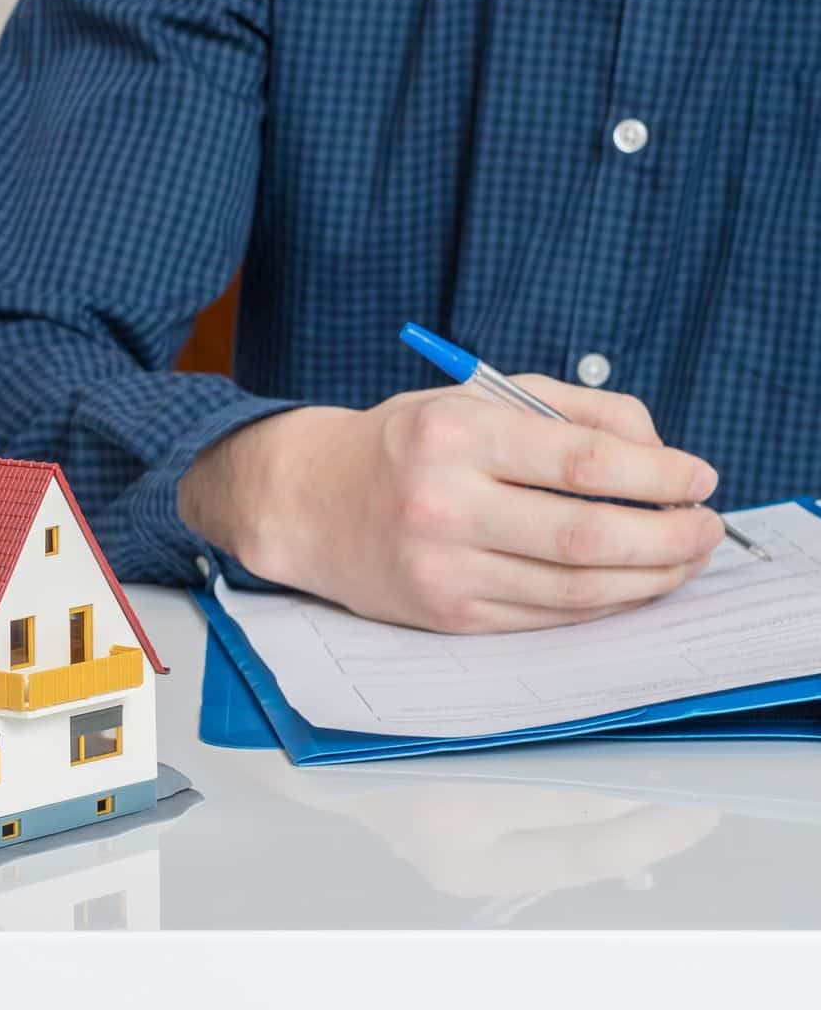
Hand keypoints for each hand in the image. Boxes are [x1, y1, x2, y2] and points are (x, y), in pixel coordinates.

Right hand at [180, 377, 725, 631]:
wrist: (307, 501)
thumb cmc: (405, 444)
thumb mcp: (475, 397)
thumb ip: (571, 409)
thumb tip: (659, 452)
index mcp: (453, 432)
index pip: (583, 460)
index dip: (659, 474)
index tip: (698, 476)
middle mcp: (443, 501)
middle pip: (589, 533)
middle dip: (669, 535)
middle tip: (705, 526)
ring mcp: (442, 566)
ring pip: (576, 587)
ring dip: (650, 578)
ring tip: (683, 558)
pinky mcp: (446, 613)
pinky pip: (547, 616)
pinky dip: (603, 603)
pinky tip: (630, 583)